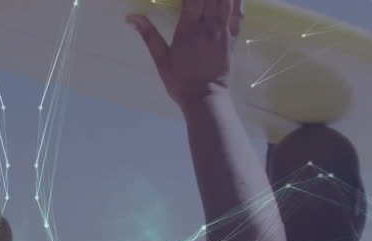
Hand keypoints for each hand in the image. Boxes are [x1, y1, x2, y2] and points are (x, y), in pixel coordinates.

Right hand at [128, 0, 243, 109]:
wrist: (205, 99)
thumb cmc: (180, 81)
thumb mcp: (161, 60)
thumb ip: (149, 36)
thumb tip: (132, 17)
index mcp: (188, 30)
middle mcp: (208, 27)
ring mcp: (223, 32)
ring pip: (226, 1)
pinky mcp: (233, 38)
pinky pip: (239, 14)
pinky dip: (238, 0)